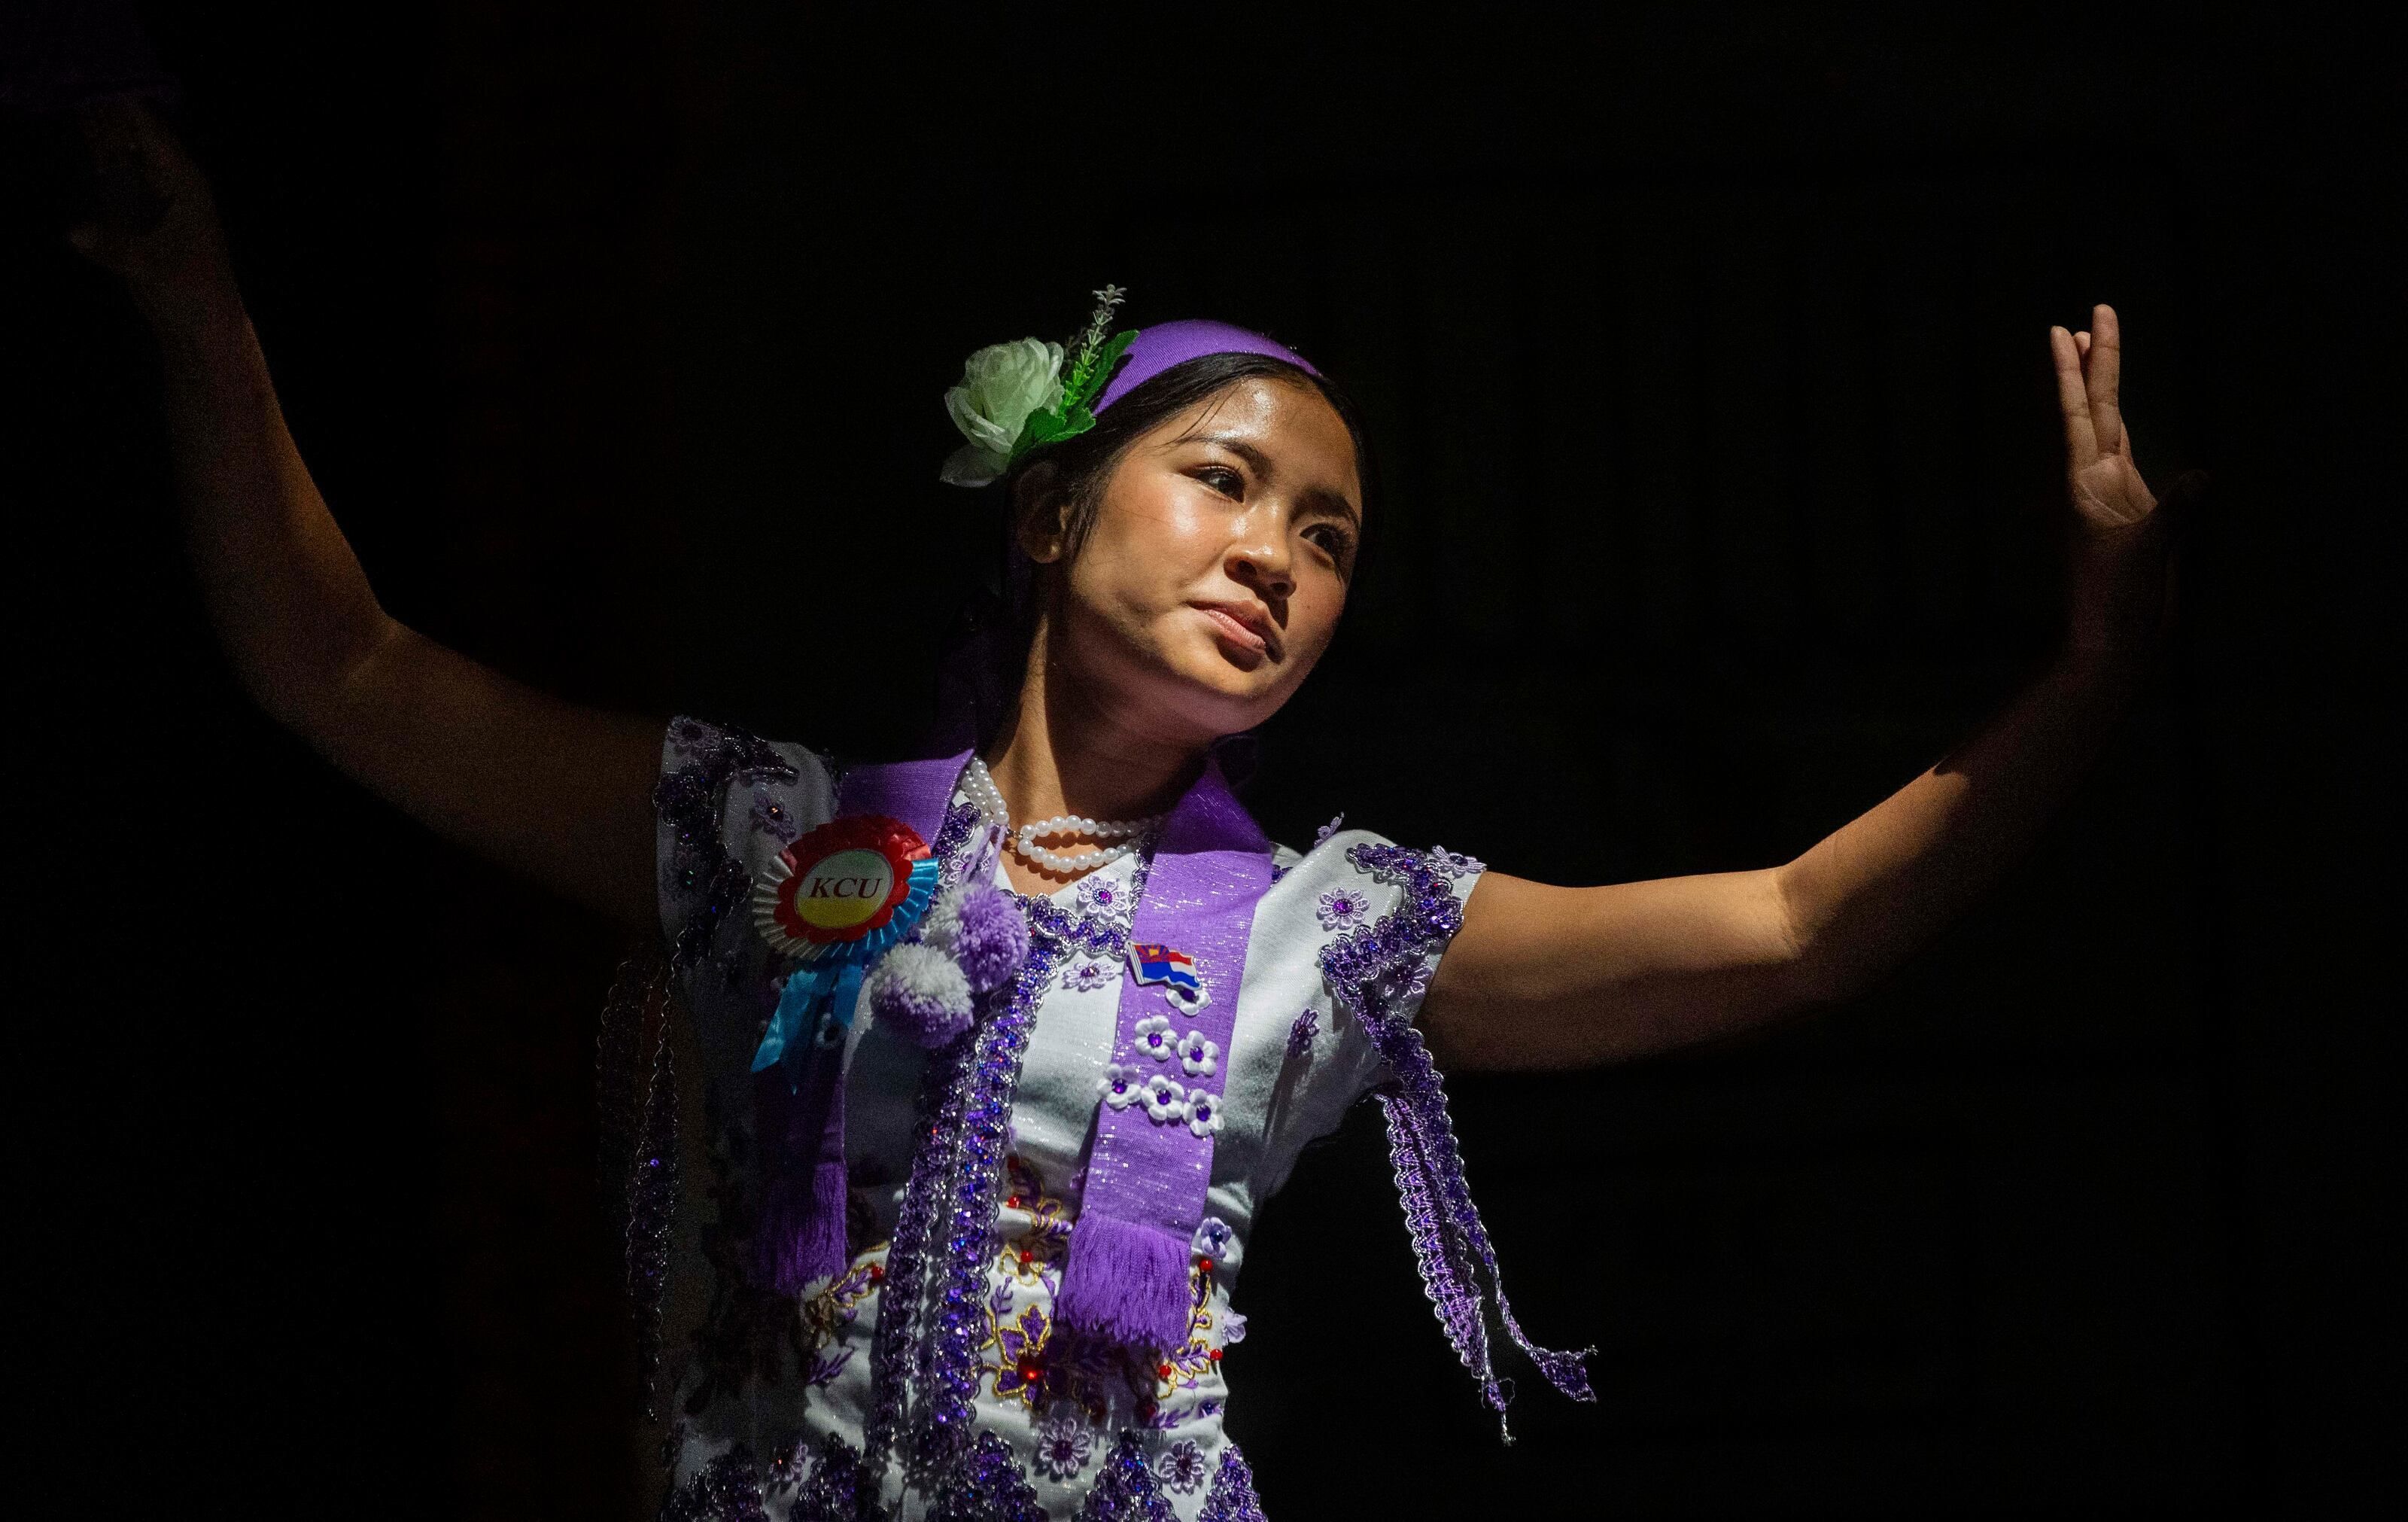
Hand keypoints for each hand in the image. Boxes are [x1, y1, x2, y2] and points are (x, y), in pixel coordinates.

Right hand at [63, 95, 237, 316]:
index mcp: (186, 184)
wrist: (201, 325)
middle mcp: (170, 181)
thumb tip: (75, 233)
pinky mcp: (139, 213)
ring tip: (71, 98)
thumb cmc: (192, 292)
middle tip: (73, 84)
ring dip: (100, 132)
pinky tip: (80, 136)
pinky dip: (99, 159)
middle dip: (106, 113)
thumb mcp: (153, 268)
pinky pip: (116, 176)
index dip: (124, 104)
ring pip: (123, 153)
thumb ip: (115, 247)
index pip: (150, 132)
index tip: (94, 80)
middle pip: (133, 137)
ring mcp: (154, 195)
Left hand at [2050, 304, 2207, 659]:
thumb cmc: (2119, 604)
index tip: (2063, 330)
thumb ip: (2174, 513)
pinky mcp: (2130, 514)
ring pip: (2107, 427)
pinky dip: (2122, 432)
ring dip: (2100, 388)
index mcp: (2086, 484)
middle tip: (2089, 313)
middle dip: (2093, 360)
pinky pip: (2126, 460)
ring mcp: (2112, 496)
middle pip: (2094, 407)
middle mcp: (2094, 482)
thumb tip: (2202, 477)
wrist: (2113, 645)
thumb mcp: (2146, 554)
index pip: (2080, 413)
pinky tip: (2119, 419)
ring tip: (2091, 344)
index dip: (2073, 371)